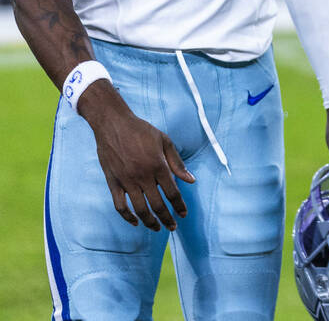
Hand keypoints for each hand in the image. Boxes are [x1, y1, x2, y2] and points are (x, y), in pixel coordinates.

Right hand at [78, 82, 193, 230]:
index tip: (183, 214)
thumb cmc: (142, 131)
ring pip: (139, 209)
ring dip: (149, 222)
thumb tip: (191, 180)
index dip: (179, 206)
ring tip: (156, 228)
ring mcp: (126, 181)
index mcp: (158, 166)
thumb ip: (177, 162)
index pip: (172, 192)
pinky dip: (128, 217)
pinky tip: (135, 222)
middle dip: (167, 219)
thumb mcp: (165, 141)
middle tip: (173, 227)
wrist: (114, 125)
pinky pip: (120, 206)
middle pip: (158, 205)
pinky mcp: (112, 183)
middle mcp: (143, 176)